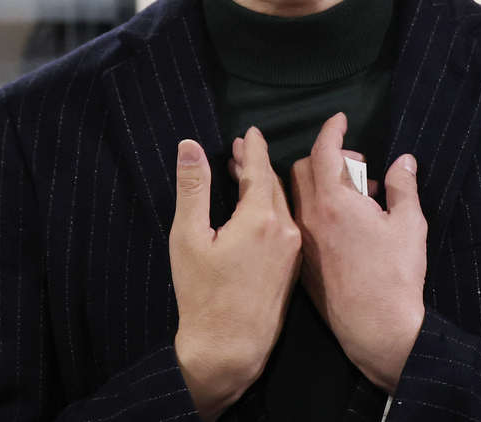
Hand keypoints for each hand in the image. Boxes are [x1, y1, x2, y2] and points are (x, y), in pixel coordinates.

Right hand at [170, 128, 301, 419]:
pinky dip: (272, 209)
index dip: (253, 147)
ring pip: (282, 205)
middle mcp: (286, 230)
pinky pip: (287, 225)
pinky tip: (256, 212)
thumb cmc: (202, 295)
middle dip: (256, 164)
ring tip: (244, 176)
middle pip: (273, 184)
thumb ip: (192, 188)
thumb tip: (190, 146)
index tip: (249, 131)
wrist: (229, 349)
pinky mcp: (293, 270)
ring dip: (264, 187)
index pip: (260, 168)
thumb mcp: (188, 237)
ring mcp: (293, 252)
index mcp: (261, 219)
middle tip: (238, 150)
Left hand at [290, 114, 426, 393]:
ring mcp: (302, 241)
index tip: (340, 120)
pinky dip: (307, 208)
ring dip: (311, 182)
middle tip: (355, 166)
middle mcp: (309, 217)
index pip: (323, 151)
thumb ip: (403, 187)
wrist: (376, 329)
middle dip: (324, 157)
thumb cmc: (396, 276)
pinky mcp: (301, 262)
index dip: (332, 130)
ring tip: (345, 190)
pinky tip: (332, 219)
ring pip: (293, 195)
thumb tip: (403, 161)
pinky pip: (294, 221)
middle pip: (301, 168)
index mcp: (334, 202)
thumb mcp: (409, 226)